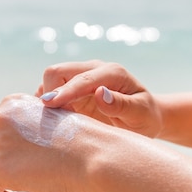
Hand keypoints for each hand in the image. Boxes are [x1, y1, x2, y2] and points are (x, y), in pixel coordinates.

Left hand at [0, 94, 93, 191]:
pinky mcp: (2, 171)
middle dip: (3, 160)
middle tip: (25, 173)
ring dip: (6, 178)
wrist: (96, 154)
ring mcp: (0, 145)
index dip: (3, 143)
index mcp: (12, 103)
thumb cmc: (83, 140)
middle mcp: (0, 119)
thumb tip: (9, 146)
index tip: (15, 156)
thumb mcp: (51, 120)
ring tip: (31, 184)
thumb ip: (28, 125)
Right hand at [35, 60, 162, 137]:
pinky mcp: (71, 88)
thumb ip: (122, 105)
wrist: (143, 118)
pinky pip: (49, 90)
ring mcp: (80, 77)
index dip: (64, 92)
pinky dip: (47, 104)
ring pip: (49, 79)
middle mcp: (93, 69)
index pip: (81, 79)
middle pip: (57, 71)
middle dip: (50, 93)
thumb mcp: (141, 115)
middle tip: (56, 120)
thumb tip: (100, 93)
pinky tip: (55, 119)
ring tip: (56, 121)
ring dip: (47, 99)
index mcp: (112, 73)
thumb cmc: (144, 118)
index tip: (49, 105)